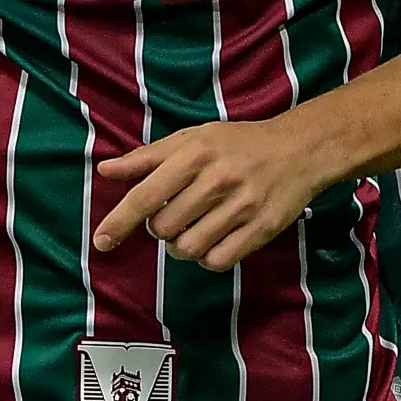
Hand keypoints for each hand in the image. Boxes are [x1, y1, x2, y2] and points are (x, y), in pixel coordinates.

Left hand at [95, 120, 328, 270]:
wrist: (299, 150)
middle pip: (164, 227)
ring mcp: (242, 206)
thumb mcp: (193, 139)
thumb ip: (147, 158)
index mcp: (196, 153)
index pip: (147, 194)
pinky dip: (207, 258)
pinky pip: (217, 261)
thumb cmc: (238, 144)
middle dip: (160, 228)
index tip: (101, 241)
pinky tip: (213, 240)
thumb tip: (106, 170)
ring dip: (181, 246)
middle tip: (175, 215)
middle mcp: (217, 179)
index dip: (120, 221)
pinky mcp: (261, 229)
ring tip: (192, 230)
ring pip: (188, 249)